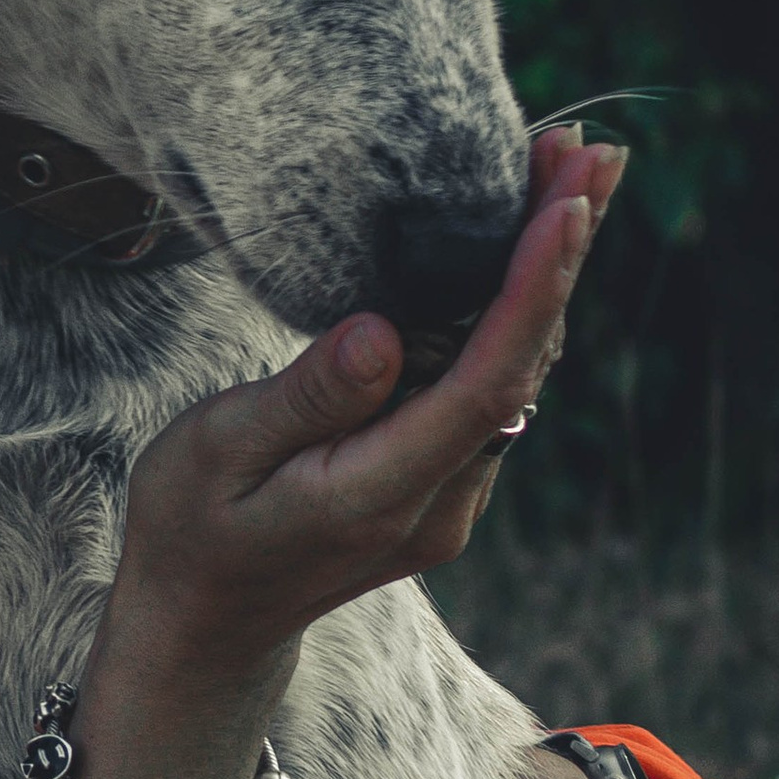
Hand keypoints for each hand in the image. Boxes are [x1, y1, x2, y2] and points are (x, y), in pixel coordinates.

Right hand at [20, 133, 623, 778]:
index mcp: (383, 492)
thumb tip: (383, 330)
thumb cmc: (190, 529)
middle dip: (562, 254)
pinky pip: (493, 386)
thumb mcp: (215, 453)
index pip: (484, 381)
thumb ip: (304, 397)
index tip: (569, 204)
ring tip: (569, 171)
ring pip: (519, 372)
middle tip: (588, 151)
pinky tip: (519, 245)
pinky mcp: (444, 483)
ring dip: (548, 274)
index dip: (534, 287)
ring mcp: (451, 497)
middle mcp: (441, 501)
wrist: (204, 628)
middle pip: (525, 366)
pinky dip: (516, 309)